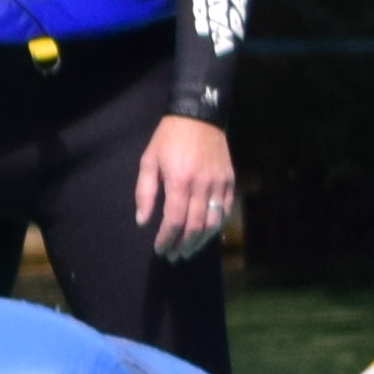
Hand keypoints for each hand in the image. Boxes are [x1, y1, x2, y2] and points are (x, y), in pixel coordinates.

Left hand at [135, 113, 237, 258]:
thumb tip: (143, 221)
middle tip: (174, 255)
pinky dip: (217, 227)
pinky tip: (206, 235)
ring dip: (200, 241)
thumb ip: (145, 192)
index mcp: (179, 179)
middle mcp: (202, 184)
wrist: (199, 117)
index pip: (175, 219)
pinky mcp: (230, 182)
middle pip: (195, 225)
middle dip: (183, 244)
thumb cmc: (168, 139)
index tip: (160, 249)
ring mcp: (219, 184)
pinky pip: (226, 211)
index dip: (167, 238)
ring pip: (213, 222)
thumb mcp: (149, 160)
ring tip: (188, 250)